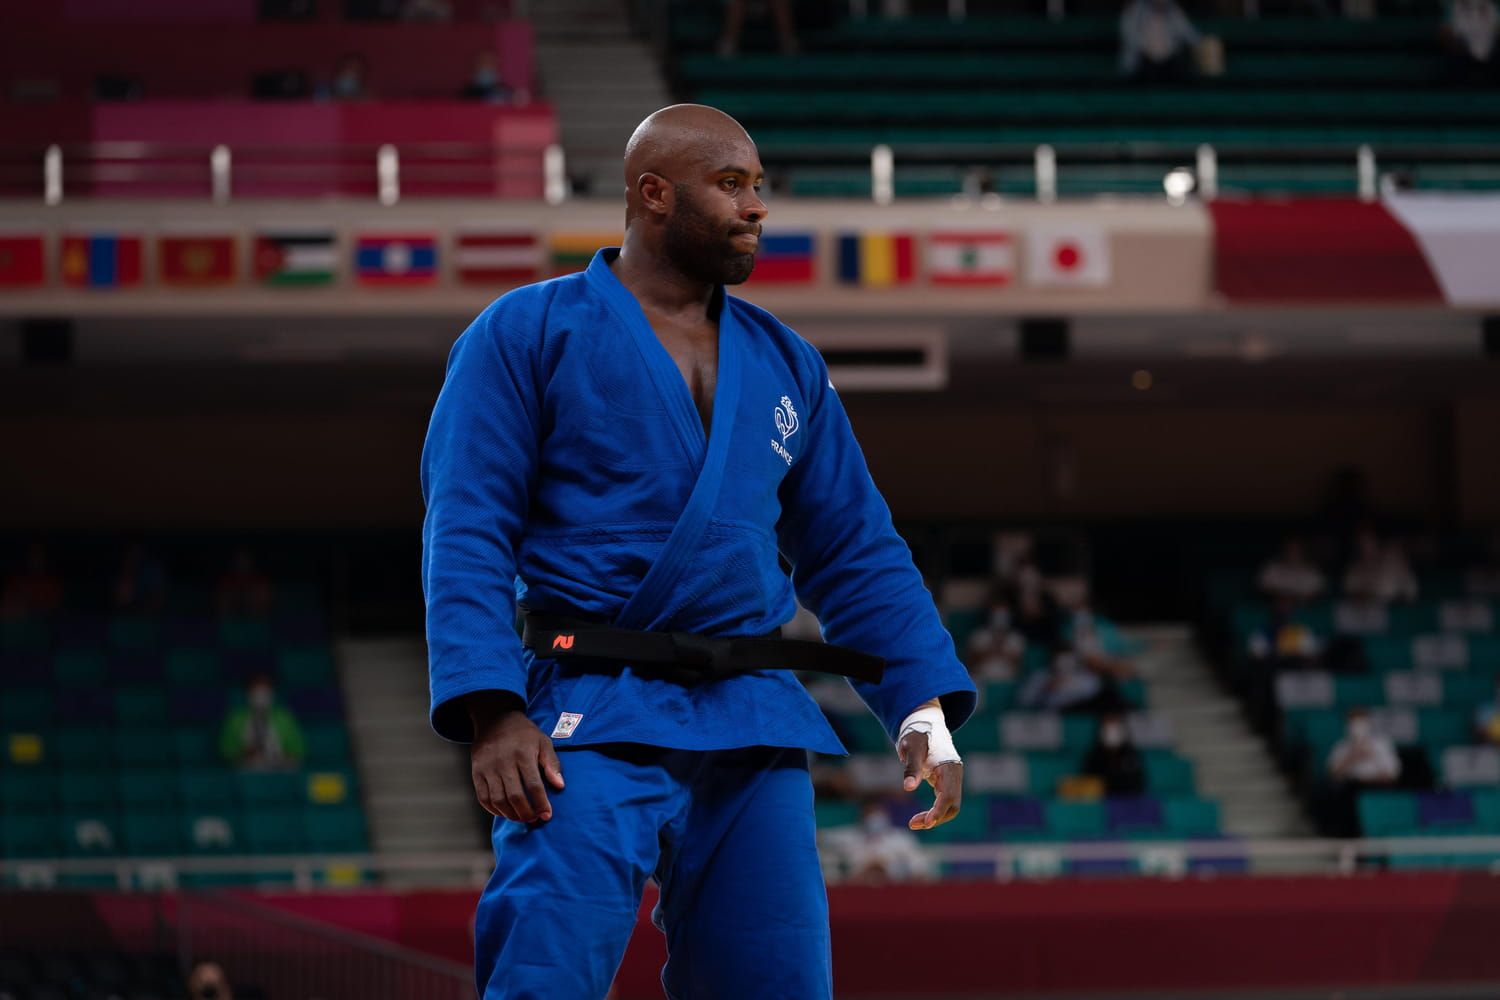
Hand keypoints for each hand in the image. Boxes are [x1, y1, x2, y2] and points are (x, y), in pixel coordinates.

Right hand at [467, 692, 564, 823]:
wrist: (494, 719)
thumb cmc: (524, 734)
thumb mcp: (543, 742)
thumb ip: (552, 764)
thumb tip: (560, 786)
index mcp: (523, 754)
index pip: (534, 785)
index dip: (541, 803)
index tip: (547, 815)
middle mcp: (504, 762)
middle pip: (515, 796)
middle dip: (526, 813)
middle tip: (534, 819)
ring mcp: (488, 768)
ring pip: (498, 800)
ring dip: (510, 814)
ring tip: (521, 818)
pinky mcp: (476, 772)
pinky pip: (483, 797)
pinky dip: (493, 810)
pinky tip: (504, 813)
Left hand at [897, 729, 963, 831]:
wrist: (925, 724)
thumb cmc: (918, 734)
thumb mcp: (912, 747)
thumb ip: (911, 767)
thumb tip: (908, 788)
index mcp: (950, 767)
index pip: (949, 795)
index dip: (939, 811)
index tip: (927, 822)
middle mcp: (955, 775)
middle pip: (953, 805)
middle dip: (935, 818)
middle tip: (913, 824)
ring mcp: (952, 779)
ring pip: (949, 806)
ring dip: (934, 817)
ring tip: (913, 823)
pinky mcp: (946, 782)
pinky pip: (944, 802)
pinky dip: (934, 811)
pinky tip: (921, 817)